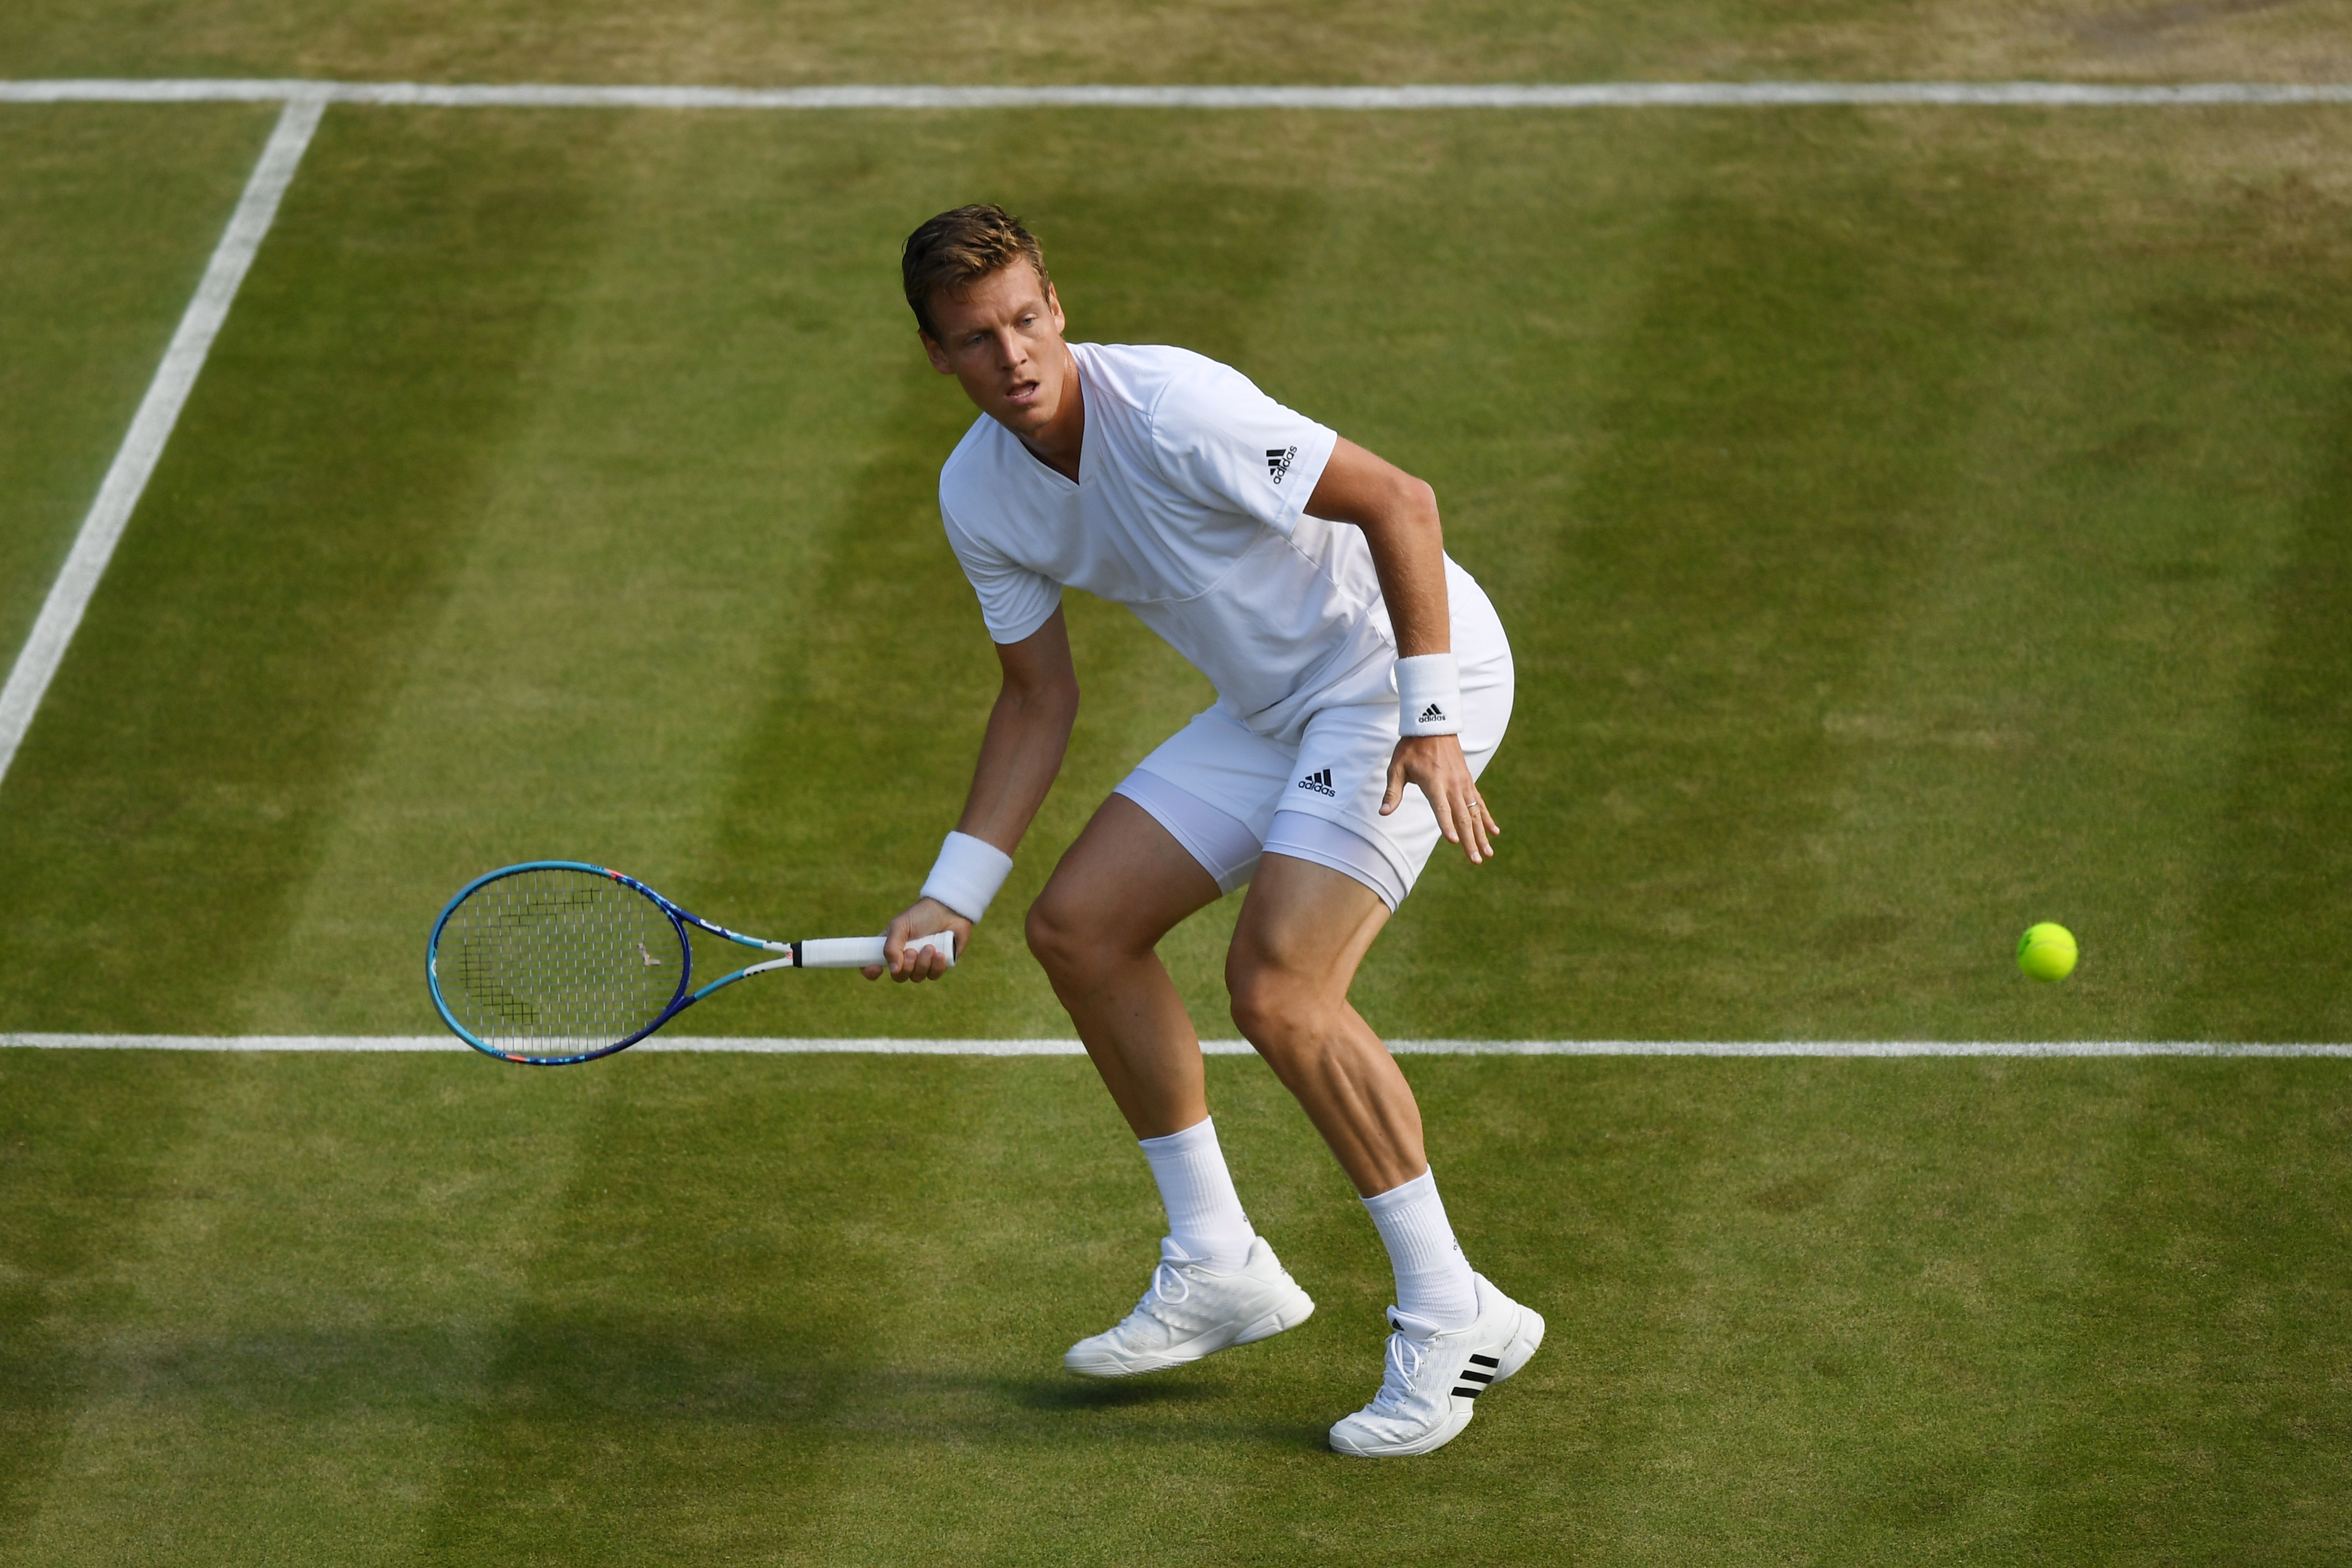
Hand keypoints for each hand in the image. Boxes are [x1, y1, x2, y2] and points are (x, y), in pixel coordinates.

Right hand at [865, 897, 972, 982]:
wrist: (949, 909)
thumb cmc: (922, 915)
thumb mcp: (900, 926)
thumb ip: (892, 947)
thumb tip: (893, 970)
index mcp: (891, 947)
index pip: (873, 965)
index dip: (870, 971)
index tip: (877, 968)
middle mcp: (905, 958)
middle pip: (899, 977)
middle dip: (906, 966)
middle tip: (912, 951)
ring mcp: (923, 963)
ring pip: (917, 977)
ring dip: (923, 964)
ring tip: (930, 947)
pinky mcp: (939, 965)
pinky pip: (934, 976)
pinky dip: (936, 966)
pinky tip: (940, 953)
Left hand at [1382, 734, 1498, 863]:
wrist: (1433, 725)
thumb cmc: (1411, 748)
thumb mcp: (1397, 768)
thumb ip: (1392, 792)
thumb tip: (1382, 813)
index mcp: (1434, 783)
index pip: (1441, 808)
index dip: (1447, 825)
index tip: (1455, 842)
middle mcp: (1452, 785)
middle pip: (1463, 817)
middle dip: (1470, 841)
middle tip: (1476, 860)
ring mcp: (1463, 783)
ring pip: (1475, 813)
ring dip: (1482, 834)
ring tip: (1488, 853)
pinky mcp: (1468, 781)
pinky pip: (1480, 802)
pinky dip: (1487, 818)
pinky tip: (1494, 832)